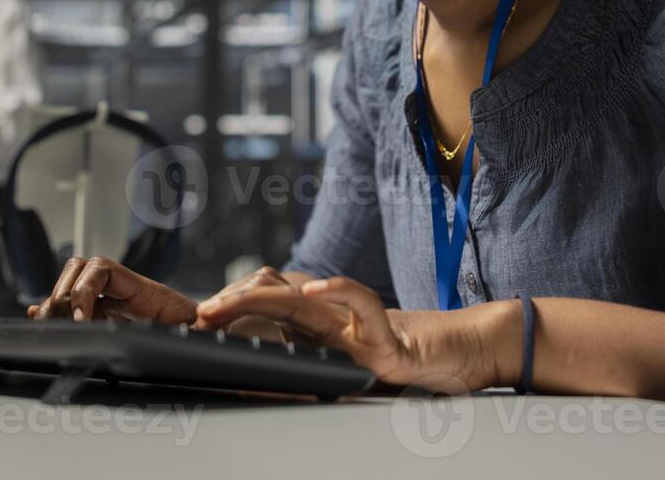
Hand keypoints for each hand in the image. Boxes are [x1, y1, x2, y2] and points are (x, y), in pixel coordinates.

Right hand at [27, 256, 196, 324]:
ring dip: (55, 299)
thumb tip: (204, 324)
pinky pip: (75, 305)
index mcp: (146, 291)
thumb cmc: (203, 335)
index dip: (84, 291)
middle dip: (63, 292)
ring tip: (46, 321)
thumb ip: (200, 326)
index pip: (104, 269)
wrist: (204, 338)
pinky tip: (39, 316)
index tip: (79, 321)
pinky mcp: (105, 317)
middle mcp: (125, 291)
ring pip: (73, 282)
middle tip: (58, 322)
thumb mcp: (200, 330)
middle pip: (81, 268)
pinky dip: (55, 309)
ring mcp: (112, 301)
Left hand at [195, 276, 522, 392]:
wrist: (465, 353)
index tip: (200, 317)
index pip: (269, 301)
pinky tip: (312, 293)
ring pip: (303, 297)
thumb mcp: (349, 361)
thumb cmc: (409, 359)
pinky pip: (362, 304)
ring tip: (228, 305)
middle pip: (274, 293)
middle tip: (201, 314)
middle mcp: (336, 318)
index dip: (233, 303)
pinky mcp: (389, 336)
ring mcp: (359, 324)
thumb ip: (315, 354)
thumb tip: (260, 371)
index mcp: (322, 325)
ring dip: (259, 298)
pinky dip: (338, 292)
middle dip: (233, 300)